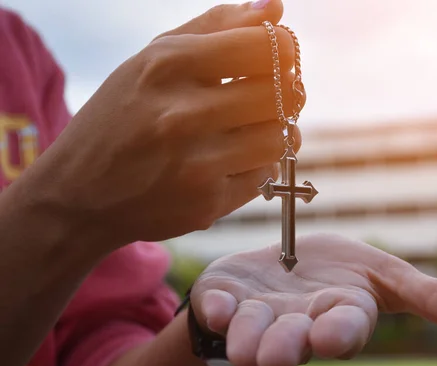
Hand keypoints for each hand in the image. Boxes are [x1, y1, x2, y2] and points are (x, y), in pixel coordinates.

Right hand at [17, 0, 301, 247]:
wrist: (80, 194)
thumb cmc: (121, 118)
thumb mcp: (152, 60)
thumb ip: (214, 28)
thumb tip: (273, 9)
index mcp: (165, 67)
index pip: (262, 46)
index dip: (282, 49)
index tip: (278, 55)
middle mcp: (179, 115)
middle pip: (280, 92)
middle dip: (286, 90)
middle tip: (269, 94)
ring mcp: (194, 164)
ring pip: (280, 136)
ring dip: (278, 130)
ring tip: (255, 127)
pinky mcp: (206, 203)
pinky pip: (265, 175)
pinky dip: (260, 163)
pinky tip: (236, 158)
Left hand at [190, 233, 436, 365]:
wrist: (281, 267)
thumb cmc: (335, 274)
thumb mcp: (382, 275)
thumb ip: (429, 295)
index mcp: (337, 315)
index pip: (344, 329)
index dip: (341, 333)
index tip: (333, 336)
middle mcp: (295, 324)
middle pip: (293, 341)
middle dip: (286, 348)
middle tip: (276, 359)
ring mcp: (255, 315)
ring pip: (250, 333)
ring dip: (247, 336)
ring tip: (244, 344)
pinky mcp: (223, 298)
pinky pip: (214, 306)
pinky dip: (213, 305)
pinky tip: (214, 302)